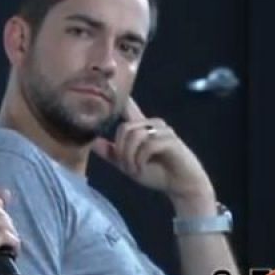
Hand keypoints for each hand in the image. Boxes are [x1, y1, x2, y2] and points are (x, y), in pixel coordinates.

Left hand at [91, 98, 215, 210]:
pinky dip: (140, 160)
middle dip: (121, 151)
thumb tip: (92, 141)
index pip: (129, 107)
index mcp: (141, 127)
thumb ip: (111, 153)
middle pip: (124, 128)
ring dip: (129, 157)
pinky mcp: (171, 140)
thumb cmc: (157, 173)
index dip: (120, 98)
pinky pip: (147, 145)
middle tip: (126, 168)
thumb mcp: (128, 164)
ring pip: (135, 136)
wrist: (182, 186)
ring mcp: (163, 130)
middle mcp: (152, 124)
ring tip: (135, 170)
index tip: (109, 88)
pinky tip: (142, 168)